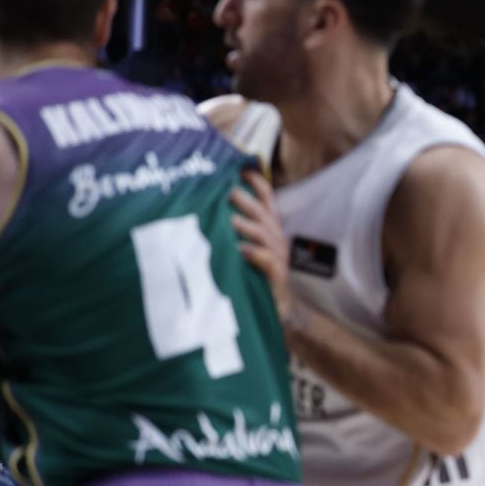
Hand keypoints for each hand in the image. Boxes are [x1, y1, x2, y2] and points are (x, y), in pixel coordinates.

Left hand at [230, 170, 293, 325]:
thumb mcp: (239, 251)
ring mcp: (279, 259)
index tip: (241, 170)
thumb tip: (205, 208)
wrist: (274, 315)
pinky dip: (256, 254)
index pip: (268, 201)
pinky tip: (240, 250)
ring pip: (267, 236)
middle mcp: (276, 241)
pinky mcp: (278, 279)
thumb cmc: (252, 280)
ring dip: (249, 226)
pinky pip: (269, 262)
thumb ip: (230, 230)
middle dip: (248, 202)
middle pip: (265, 215)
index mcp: (269, 231)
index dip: (257, 184)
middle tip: (228, 192)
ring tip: (230, 220)